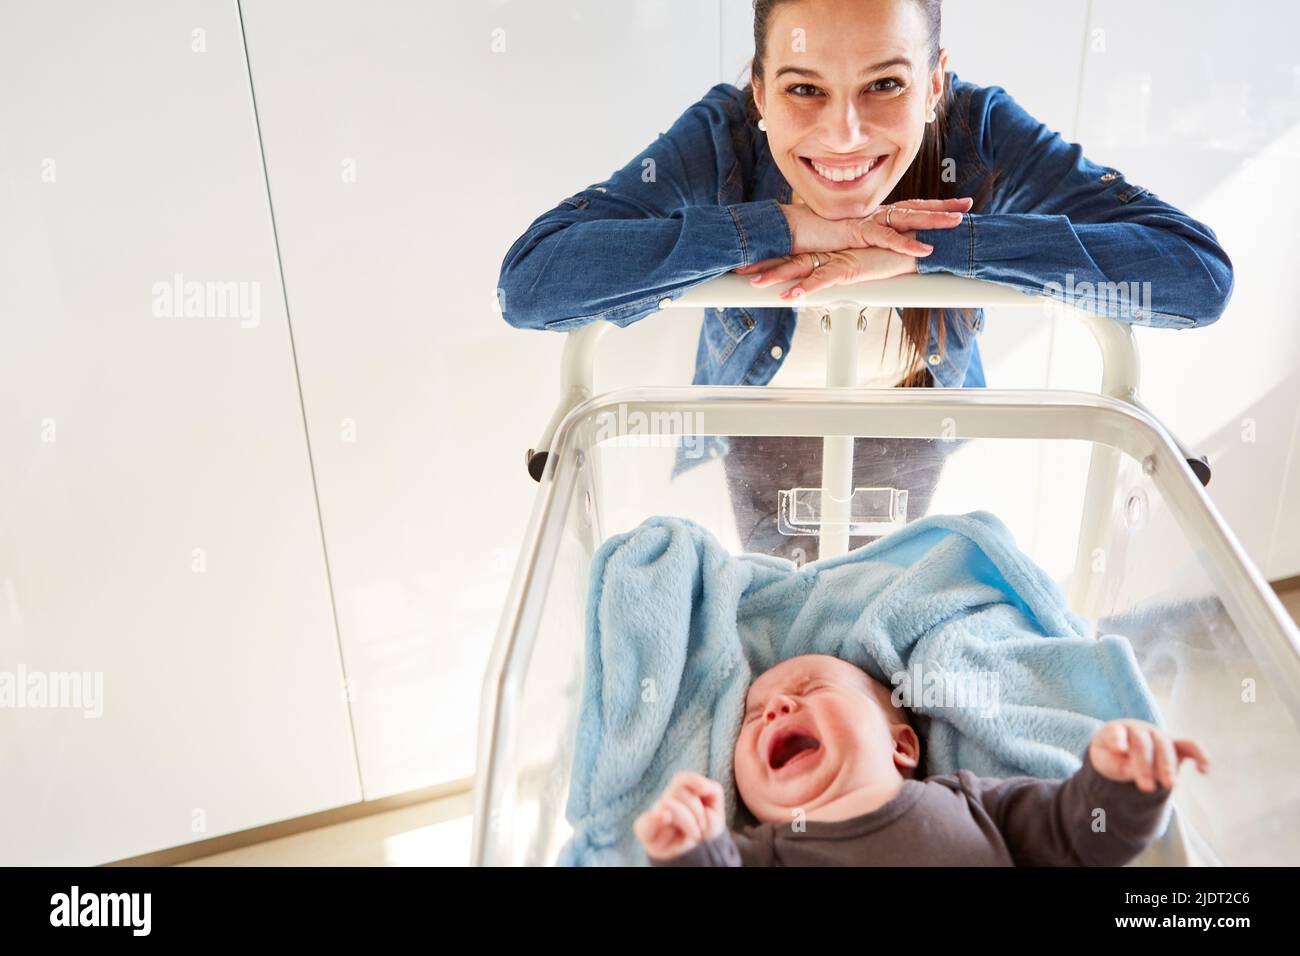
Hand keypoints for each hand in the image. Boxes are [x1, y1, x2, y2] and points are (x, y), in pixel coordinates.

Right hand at [633, 770, 726, 860]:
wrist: (697, 854)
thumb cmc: (706, 828)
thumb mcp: (716, 809)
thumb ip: (713, 791)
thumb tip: (704, 792)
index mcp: (681, 793)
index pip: (681, 778)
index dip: (694, 780)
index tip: (705, 790)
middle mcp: (666, 800)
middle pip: (677, 791)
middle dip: (695, 809)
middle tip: (702, 827)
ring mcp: (655, 813)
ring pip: (667, 803)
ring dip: (687, 820)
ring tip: (695, 835)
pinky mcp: (645, 829)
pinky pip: (645, 821)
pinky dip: (655, 817)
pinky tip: (665, 818)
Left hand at [741, 243, 921, 300]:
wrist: (912, 245)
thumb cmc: (885, 253)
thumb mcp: (854, 260)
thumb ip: (834, 266)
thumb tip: (818, 276)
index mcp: (824, 250)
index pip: (790, 253)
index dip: (767, 257)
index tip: (744, 262)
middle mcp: (826, 252)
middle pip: (787, 258)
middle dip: (762, 264)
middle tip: (737, 269)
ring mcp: (836, 258)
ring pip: (800, 267)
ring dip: (777, 275)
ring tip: (756, 283)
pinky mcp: (849, 267)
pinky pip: (824, 279)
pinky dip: (807, 288)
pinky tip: (791, 295)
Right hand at [764, 196, 972, 259]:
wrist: (781, 230)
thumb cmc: (804, 237)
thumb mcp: (837, 243)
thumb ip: (853, 246)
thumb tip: (863, 254)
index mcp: (868, 216)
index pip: (906, 208)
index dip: (930, 207)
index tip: (954, 206)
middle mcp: (869, 214)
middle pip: (913, 208)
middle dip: (942, 207)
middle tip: (967, 206)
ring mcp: (863, 221)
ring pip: (906, 218)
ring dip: (933, 220)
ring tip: (957, 222)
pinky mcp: (853, 233)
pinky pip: (883, 238)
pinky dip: (903, 244)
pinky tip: (923, 250)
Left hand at [1088, 719, 1209, 792]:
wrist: (1122, 749)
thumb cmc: (1110, 756)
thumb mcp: (1105, 761)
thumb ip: (1116, 765)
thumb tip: (1132, 770)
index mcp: (1116, 730)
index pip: (1116, 732)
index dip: (1118, 740)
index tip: (1119, 749)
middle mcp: (1139, 729)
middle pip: (1142, 743)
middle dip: (1145, 765)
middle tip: (1146, 788)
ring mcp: (1158, 736)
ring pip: (1165, 746)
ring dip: (1168, 766)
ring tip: (1170, 785)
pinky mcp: (1174, 746)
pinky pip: (1190, 746)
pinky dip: (1199, 754)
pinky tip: (1203, 769)